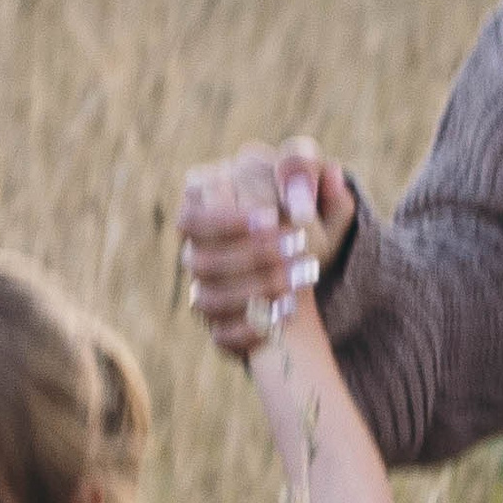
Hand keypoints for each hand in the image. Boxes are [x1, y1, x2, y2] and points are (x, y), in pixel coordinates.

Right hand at [178, 136, 356, 359]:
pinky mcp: (221, 324)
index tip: (272, 218)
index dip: (225, 222)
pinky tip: (287, 315)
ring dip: (255, 292)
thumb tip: (298, 196)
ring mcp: (204, 289)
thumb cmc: (298, 197)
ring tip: (300, 281)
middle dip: (252, 257)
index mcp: (201, 211)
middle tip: (299, 247)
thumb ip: (300, 166)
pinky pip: (222, 336)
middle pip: (199, 262)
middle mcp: (195, 250)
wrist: (311, 244)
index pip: (191, 220)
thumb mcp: (306, 173)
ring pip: (207, 301)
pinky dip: (252, 330)